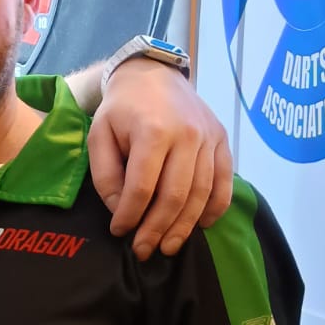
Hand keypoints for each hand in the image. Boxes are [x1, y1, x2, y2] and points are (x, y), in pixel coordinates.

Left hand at [88, 59, 232, 258]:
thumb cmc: (121, 109)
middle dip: (157, 229)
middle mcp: (187, 135)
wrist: (153, 74)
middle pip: (175, 196)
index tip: (119, 231)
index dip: (130, 216)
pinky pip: (224, 182)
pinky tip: (200, 226)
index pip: (143, 187)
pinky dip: (214, 208)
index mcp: (153, 131)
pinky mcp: (222, 140)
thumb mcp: (99, 136)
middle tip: (143, 250)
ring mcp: (209, 138)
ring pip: (201, 194)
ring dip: (184, 227)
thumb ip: (106, 175)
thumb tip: (122, 209)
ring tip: (168, 247)